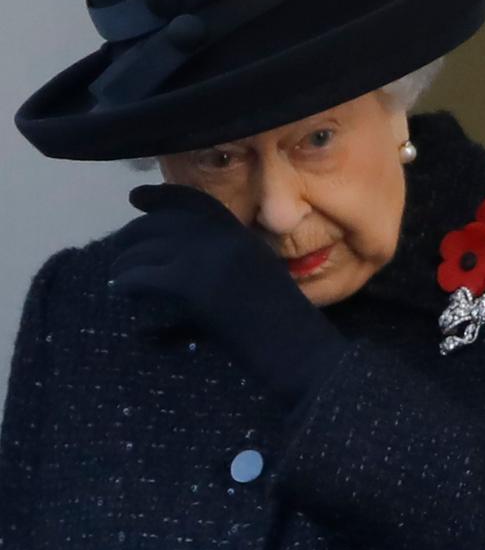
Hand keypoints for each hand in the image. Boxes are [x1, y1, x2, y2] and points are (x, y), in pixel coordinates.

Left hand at [108, 183, 348, 409]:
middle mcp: (226, 240)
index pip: (197, 203)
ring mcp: (209, 260)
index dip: (162, 196)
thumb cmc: (289, 336)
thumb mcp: (261, 288)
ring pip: (149, 249)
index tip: (137, 198)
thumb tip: (185, 273)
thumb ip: (230, 271)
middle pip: (165, 223)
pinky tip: (123, 293)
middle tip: (119, 250)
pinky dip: (128, 283)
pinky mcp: (193, 286)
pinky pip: (145, 276)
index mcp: (245, 238)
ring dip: (126, 263)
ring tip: (117, 278)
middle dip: (135, 232)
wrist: (303, 354)